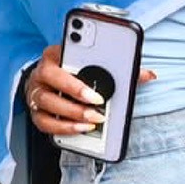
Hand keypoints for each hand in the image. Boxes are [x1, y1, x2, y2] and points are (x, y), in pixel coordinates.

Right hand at [23, 44, 155, 136]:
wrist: (51, 84)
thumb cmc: (76, 73)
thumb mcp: (94, 66)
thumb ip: (120, 70)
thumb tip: (148, 74)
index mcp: (55, 55)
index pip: (61, 56)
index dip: (77, 75)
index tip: (96, 91)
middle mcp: (41, 72)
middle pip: (50, 79)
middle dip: (74, 94)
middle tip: (97, 105)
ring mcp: (36, 92)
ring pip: (46, 102)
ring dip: (71, 114)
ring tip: (93, 121)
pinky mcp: (36, 112)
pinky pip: (44, 122)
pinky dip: (62, 127)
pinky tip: (81, 129)